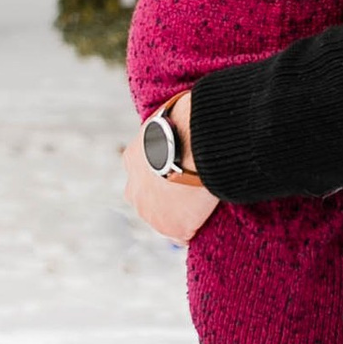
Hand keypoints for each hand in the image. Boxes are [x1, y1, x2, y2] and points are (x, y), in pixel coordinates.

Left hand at [123, 96, 219, 245]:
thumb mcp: (172, 115)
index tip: (182, 168)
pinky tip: (210, 217)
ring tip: (204, 204)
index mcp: (133, 159)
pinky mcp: (172, 227)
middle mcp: (134, 189)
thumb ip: (174, 123)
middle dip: (167, 196)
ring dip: (181, 213)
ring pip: (164, 218)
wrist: (194, 142)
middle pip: (149, 199)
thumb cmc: (188, 121)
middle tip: (193, 187)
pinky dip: (195, 228)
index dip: (165, 172)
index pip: (146, 172)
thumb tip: (191, 108)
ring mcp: (151, 211)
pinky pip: (184, 235)